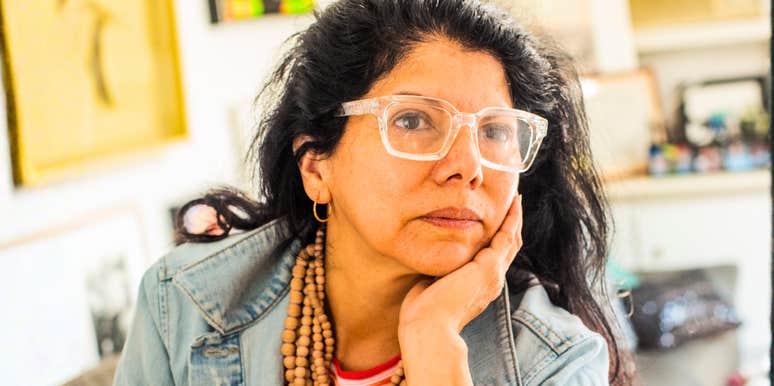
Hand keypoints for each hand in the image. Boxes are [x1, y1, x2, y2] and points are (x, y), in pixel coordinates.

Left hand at [396, 195, 522, 384]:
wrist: (428, 325)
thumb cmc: (424, 311)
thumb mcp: (434, 283)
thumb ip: (441, 269)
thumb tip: (433, 257)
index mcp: (480, 286)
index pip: (496, 256)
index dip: (500, 236)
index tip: (499, 217)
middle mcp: (492, 280)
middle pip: (510, 247)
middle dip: (513, 223)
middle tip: (515, 201)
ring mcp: (494, 274)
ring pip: (512, 240)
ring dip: (516, 217)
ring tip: (516, 197)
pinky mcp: (489, 267)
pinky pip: (506, 237)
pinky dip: (512, 219)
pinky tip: (513, 203)